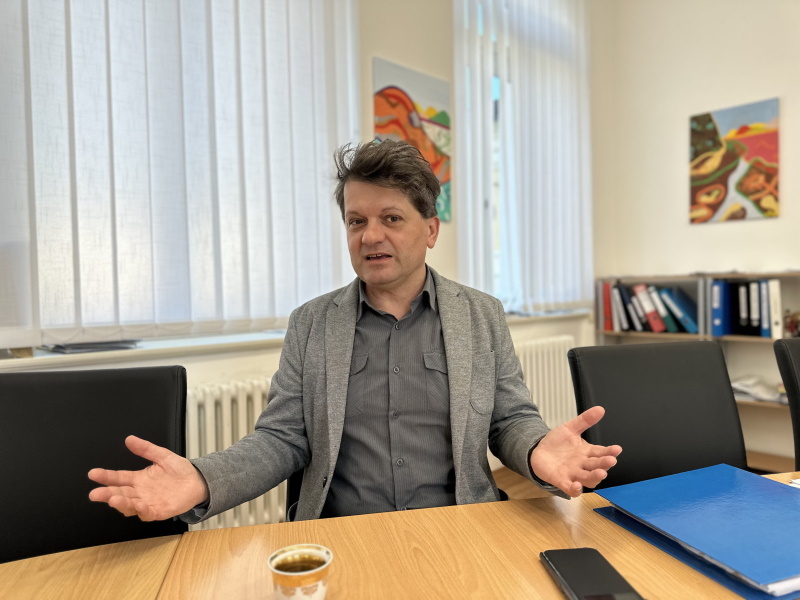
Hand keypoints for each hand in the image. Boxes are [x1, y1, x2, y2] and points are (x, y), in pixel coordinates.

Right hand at [88, 435, 208, 520]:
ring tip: (113, 499)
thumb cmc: (180, 470)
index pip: (118, 478)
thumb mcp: (162, 456)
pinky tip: (137, 505)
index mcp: (138, 479)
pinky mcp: (159, 511)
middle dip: (106, 494)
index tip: (93, 473)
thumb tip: (130, 439)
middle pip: (119, 494)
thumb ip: (146, 449)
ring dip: (121, 503)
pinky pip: (147, 513)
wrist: (197, 481)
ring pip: (130, 506)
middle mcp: (140, 492)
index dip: (106, 476)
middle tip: (95, 493)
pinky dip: (141, 510)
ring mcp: (148, 503)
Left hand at [529, 406, 621, 497]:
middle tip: (610, 460)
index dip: (610, 452)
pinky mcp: (562, 481)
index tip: (617, 449)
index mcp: (587, 452)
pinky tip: (577, 485)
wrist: (538, 451)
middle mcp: (583, 465)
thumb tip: (600, 409)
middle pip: (597, 466)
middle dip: (605, 464)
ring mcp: (573, 474)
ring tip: (601, 473)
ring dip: (595, 477)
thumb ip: (584, 420)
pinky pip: (571, 488)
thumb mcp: (570, 428)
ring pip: (588, 479)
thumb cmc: (556, 443)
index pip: (601, 452)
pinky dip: (575, 489)